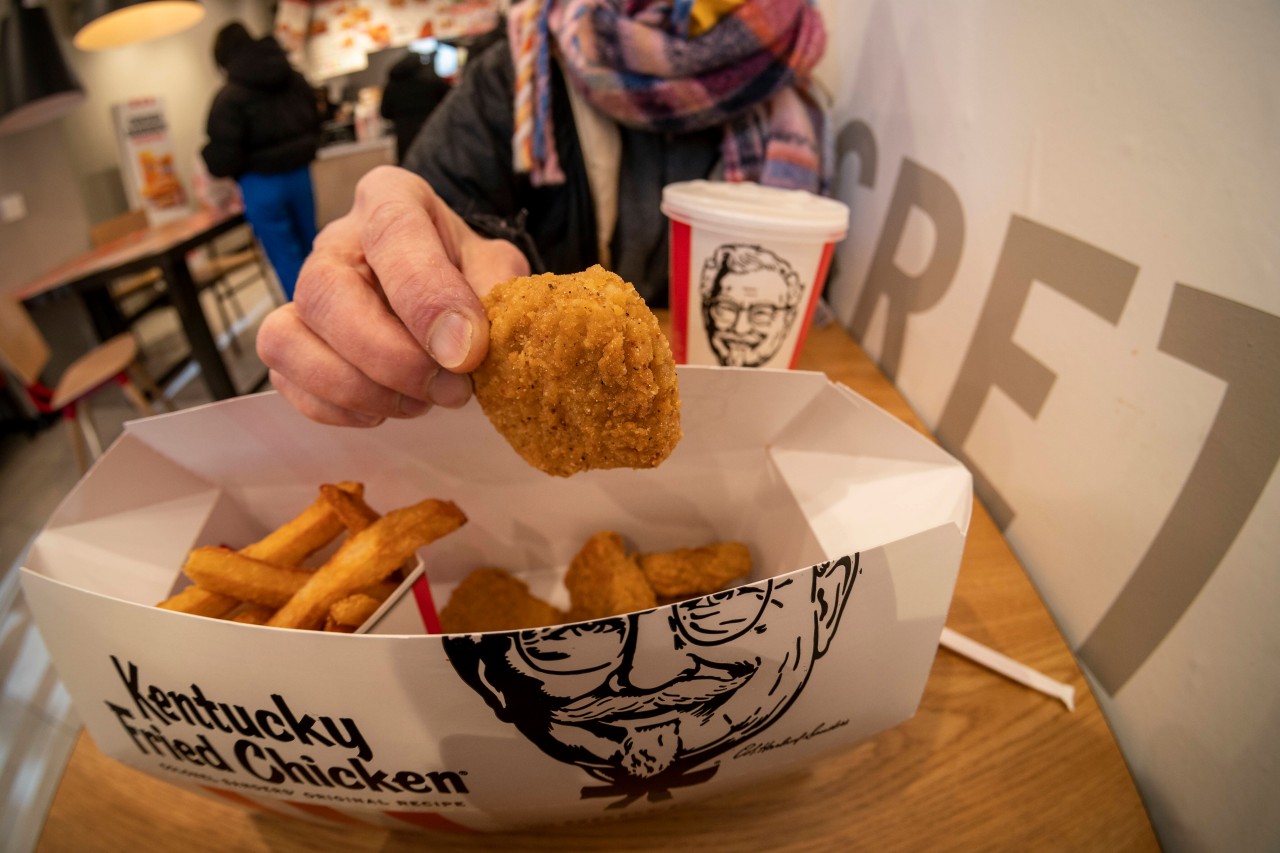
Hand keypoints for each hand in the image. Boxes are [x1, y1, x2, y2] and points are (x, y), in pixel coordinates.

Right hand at [256, 166, 529, 425]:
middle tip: (451, 389)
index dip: (427, 297)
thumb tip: (468, 346)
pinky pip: (287, 380)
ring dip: (359, 388)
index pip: (392, 231)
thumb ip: (494, 294)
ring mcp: (303, 292)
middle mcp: (336, 241)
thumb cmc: (469, 274)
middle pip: (325, 291)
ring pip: (288, 339)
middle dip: (390, 357)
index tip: (465, 352)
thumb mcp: (498, 269)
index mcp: (390, 199)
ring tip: (422, 401)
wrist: (448, 296)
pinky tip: (391, 405)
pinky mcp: (290, 341)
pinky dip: (341, 408)